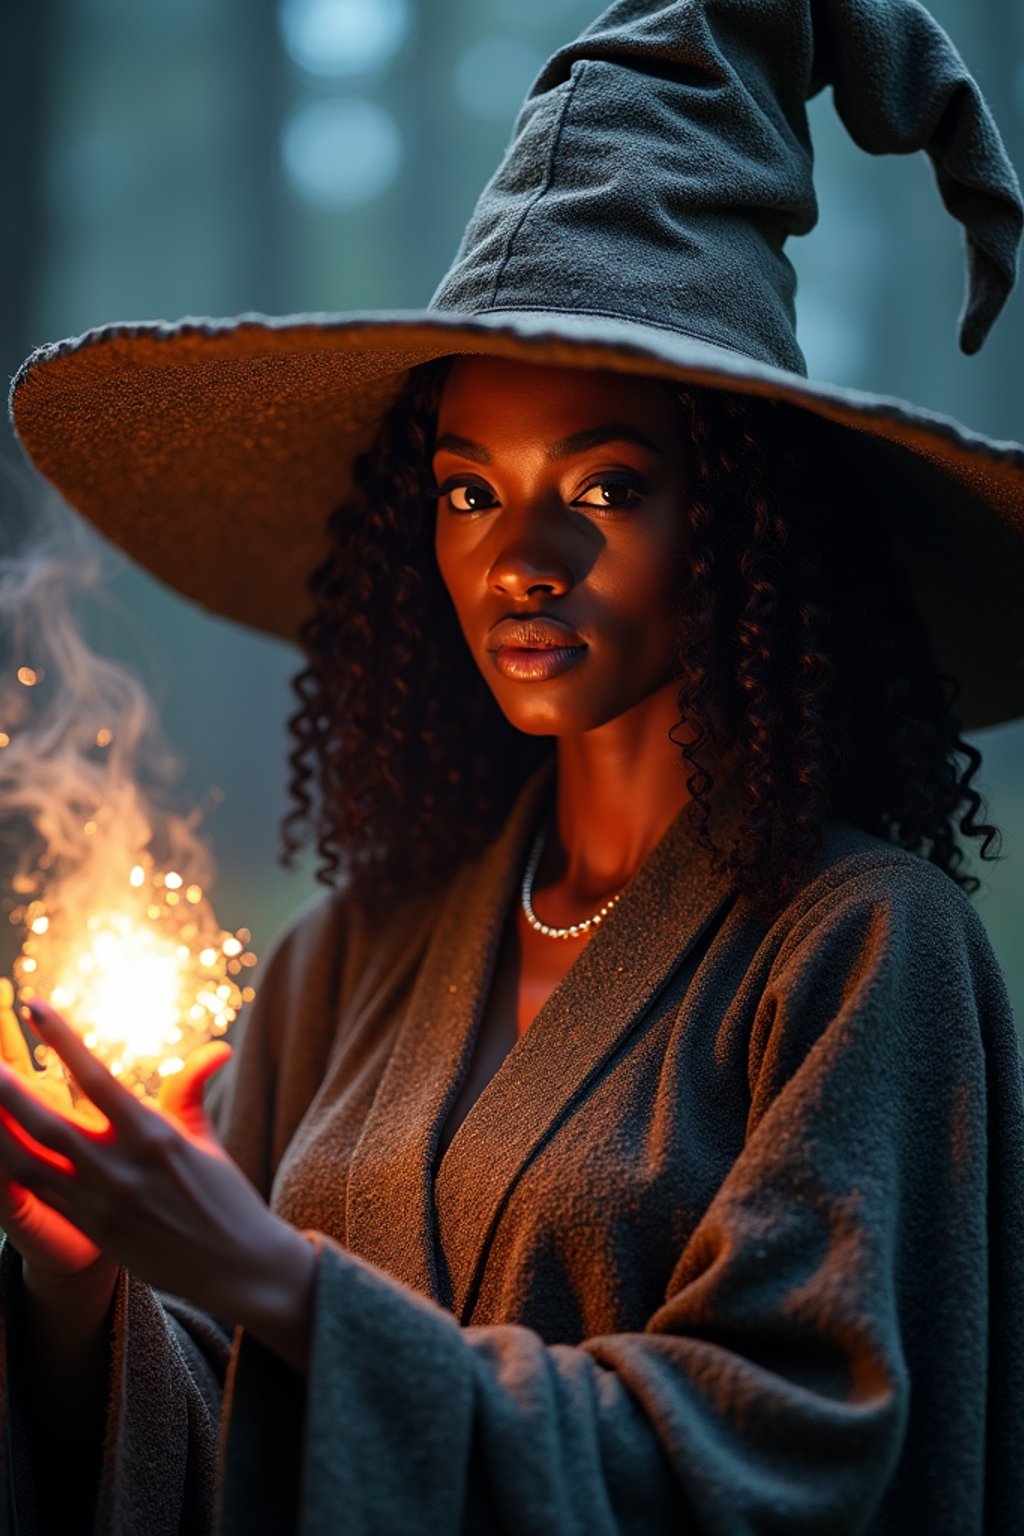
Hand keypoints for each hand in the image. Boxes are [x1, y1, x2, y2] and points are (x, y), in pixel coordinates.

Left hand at [0, 997, 310, 1337]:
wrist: (237, 1269)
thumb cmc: (225, 1198)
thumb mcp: (206, 1140)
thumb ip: (189, 1091)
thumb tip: (217, 1049)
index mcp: (154, 1136)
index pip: (97, 1077)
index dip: (62, 1039)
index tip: (35, 1005)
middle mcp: (121, 1169)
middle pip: (47, 1121)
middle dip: (7, 1087)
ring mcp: (99, 1203)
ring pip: (28, 1160)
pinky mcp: (90, 1229)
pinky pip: (37, 1192)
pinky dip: (9, 1167)